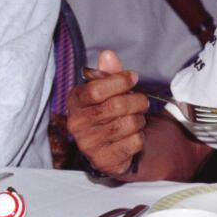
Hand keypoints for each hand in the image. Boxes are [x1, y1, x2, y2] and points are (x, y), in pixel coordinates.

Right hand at [66, 50, 148, 176]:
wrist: (112, 147)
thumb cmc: (110, 112)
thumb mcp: (109, 90)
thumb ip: (109, 73)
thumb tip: (107, 55)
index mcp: (75, 102)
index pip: (95, 90)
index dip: (119, 81)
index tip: (133, 78)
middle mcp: (77, 124)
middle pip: (115, 106)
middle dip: (137, 101)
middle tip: (142, 101)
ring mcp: (89, 144)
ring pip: (128, 124)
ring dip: (140, 119)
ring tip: (136, 119)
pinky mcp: (104, 161)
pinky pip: (133, 142)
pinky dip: (140, 137)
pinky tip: (133, 136)